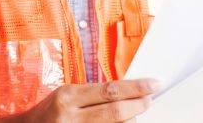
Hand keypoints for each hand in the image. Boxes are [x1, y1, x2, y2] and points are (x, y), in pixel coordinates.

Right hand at [8, 78, 159, 122]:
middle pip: (116, 110)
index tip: (154, 84)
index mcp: (68, 97)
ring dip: (130, 121)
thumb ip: (92, 94)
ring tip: (136, 114)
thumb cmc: (49, 113)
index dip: (136, 87)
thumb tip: (126, 92)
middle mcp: (70, 116)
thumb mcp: (66, 96)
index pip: (111, 90)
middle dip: (139, 104)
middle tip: (150, 100)